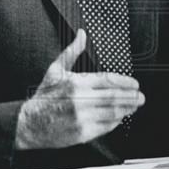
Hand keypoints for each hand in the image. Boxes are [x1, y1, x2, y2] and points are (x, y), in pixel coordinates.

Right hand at [15, 29, 144, 149]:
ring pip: (112, 112)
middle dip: (131, 96)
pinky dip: (115, 122)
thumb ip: (72, 52)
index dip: (125, 82)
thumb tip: (82, 34)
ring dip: (127, 109)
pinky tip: (120, 117)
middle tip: (140, 96)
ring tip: (134, 106)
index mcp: (76, 83)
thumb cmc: (44, 97)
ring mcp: (82, 118)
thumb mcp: (56, 70)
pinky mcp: (82, 133)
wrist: (28, 123)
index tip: (134, 84)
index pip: (108, 80)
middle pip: (114, 97)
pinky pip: (105, 127)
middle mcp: (80, 100)